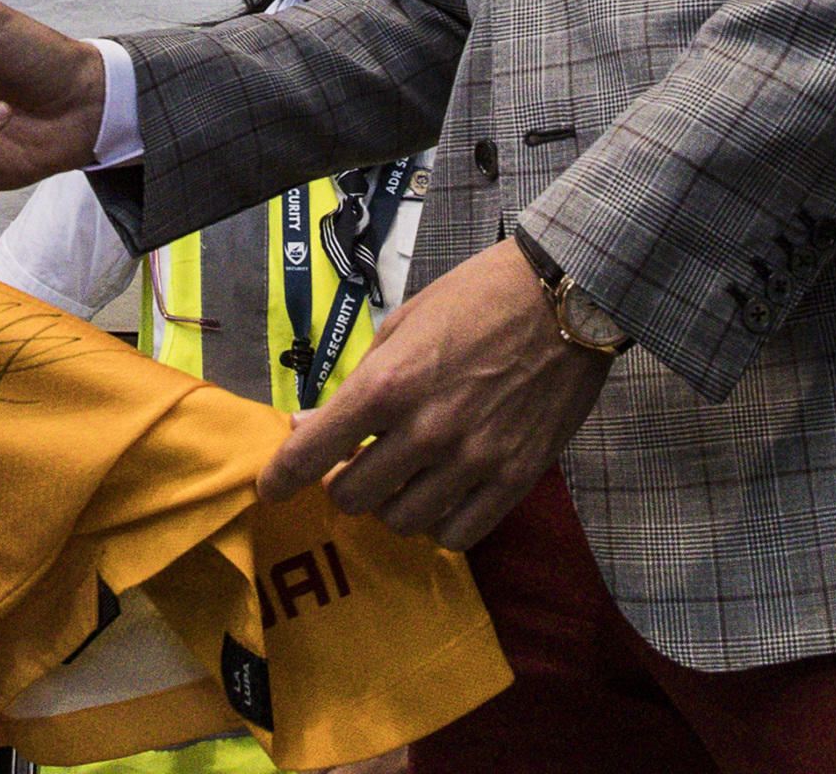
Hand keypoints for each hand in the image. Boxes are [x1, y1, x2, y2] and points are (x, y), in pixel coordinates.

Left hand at [258, 238, 613, 550]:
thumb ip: (354, 384)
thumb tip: (306, 424)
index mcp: (388, 385)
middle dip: (342, 484)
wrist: (563, 300)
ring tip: (399, 477)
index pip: (313, 453)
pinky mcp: (515, 479)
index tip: (272, 487)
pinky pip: (459, 535)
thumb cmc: (474, 301)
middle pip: (355, 497)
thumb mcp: (399, 329)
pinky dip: (438, 524)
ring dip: (390, 504)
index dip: (282, 477)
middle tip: (352, 465)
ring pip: (403, 522)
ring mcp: (473, 460)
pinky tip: (438, 496)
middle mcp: (426, 430)